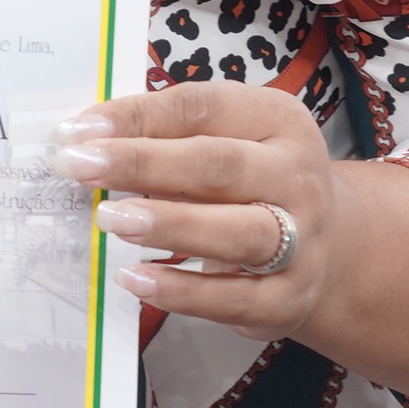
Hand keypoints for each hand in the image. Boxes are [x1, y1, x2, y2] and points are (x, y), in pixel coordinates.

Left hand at [55, 81, 340, 343]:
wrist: (329, 248)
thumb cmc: (254, 181)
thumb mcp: (227, 138)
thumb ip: (167, 133)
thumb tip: (86, 140)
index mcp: (278, 120)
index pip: (202, 109)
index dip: (137, 116)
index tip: (79, 130)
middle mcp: (297, 177)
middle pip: (219, 166)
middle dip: (142, 164)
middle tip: (80, 168)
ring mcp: (302, 242)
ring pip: (236, 233)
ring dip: (168, 225)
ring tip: (110, 219)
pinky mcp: (288, 298)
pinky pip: (233, 298)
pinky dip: (181, 291)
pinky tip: (135, 278)